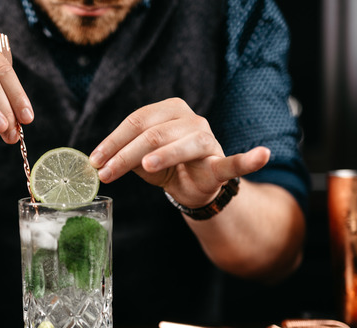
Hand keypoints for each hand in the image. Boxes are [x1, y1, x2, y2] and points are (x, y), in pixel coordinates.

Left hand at [89, 98, 269, 207]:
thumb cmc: (166, 166)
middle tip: (106, 173)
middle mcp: (189, 119)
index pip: (136, 122)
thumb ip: (123, 156)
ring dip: (163, 155)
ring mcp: (207, 139)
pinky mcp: (220, 162)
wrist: (195, 186)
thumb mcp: (141, 159)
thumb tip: (97, 162)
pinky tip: (262, 154)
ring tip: (147, 166)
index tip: (94, 161)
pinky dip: (249, 159)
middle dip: (125, 154)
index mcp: (167, 111)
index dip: (113, 142)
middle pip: (154, 133)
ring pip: (183, 144)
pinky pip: (234, 161)